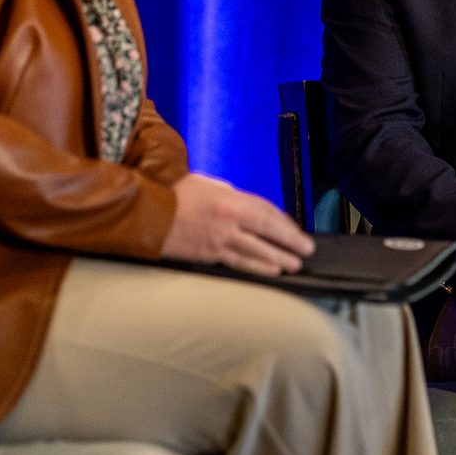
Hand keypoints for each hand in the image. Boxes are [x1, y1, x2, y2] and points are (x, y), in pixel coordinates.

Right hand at [161, 174, 315, 275]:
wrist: (148, 215)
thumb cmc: (175, 195)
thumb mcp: (205, 183)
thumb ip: (229, 192)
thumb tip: (247, 203)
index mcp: (229, 198)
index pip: (265, 210)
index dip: (284, 220)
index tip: (295, 228)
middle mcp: (229, 219)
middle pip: (268, 231)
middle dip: (291, 240)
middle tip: (307, 248)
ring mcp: (220, 239)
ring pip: (257, 250)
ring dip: (279, 258)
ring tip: (295, 264)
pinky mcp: (210, 255)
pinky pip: (239, 263)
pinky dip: (258, 268)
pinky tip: (272, 271)